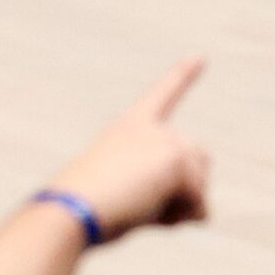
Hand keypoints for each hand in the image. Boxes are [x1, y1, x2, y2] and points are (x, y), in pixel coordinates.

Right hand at [45, 58, 211, 236]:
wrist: (70, 210)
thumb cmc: (87, 211)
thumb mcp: (123, 196)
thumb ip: (159, 193)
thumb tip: (204, 213)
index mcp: (129, 127)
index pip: (163, 95)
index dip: (183, 76)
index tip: (201, 57)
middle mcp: (151, 128)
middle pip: (199, 157)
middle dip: (187, 189)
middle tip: (147, 207)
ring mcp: (165, 141)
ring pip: (201, 181)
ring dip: (181, 206)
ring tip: (141, 210)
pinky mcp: (175, 160)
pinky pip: (199, 202)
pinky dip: (181, 218)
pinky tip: (152, 218)